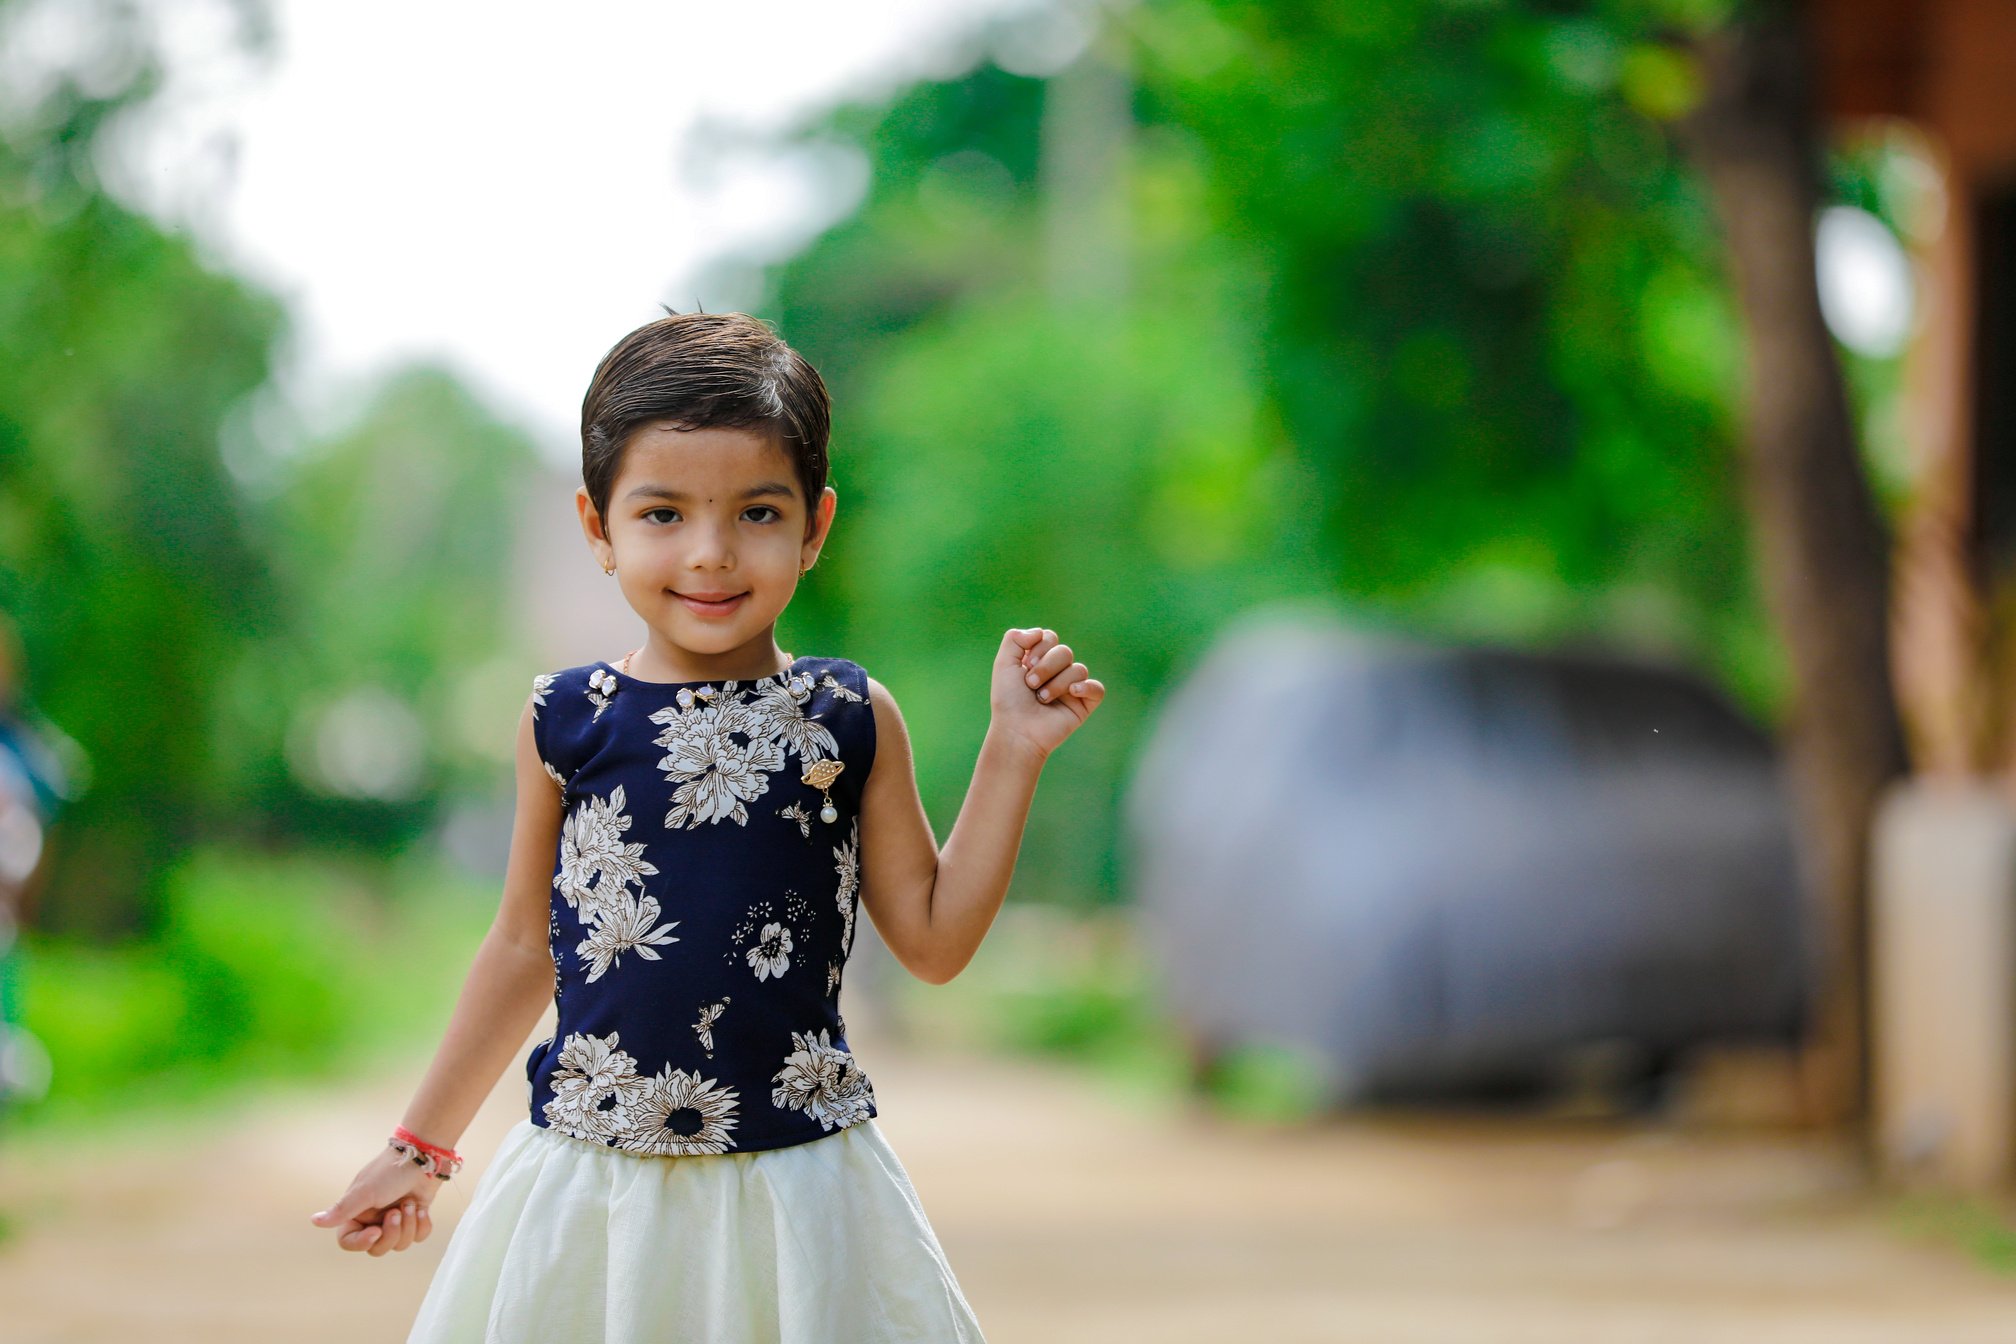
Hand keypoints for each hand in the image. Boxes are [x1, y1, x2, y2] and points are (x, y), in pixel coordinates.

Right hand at [308, 1144, 442, 1255]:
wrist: (423, 1157)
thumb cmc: (390, 1172)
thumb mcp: (364, 1192)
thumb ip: (341, 1210)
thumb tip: (313, 1221)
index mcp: (355, 1213)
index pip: (348, 1242)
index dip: (362, 1242)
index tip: (376, 1231)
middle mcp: (373, 1219)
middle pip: (377, 1249)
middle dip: (391, 1232)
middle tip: (397, 1211)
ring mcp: (394, 1220)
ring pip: (399, 1245)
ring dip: (408, 1224)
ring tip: (411, 1204)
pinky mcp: (414, 1218)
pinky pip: (418, 1237)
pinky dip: (422, 1223)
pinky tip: (422, 1208)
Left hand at [991, 627, 1105, 760]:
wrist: (1017, 730)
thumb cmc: (1008, 700)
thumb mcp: (1003, 663)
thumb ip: (1015, 638)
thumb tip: (1040, 632)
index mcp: (1040, 660)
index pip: (1050, 637)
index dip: (1039, 648)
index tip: (1025, 665)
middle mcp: (1057, 672)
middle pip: (1065, 651)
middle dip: (1046, 667)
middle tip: (1030, 685)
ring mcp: (1072, 688)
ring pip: (1078, 669)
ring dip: (1056, 684)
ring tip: (1042, 699)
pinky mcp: (1083, 704)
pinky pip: (1097, 688)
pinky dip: (1086, 688)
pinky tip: (1071, 693)